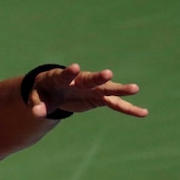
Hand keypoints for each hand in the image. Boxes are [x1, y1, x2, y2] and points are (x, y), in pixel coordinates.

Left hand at [29, 64, 147, 118]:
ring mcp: (92, 89)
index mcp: (62, 78)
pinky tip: (143, 113)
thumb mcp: (36, 98)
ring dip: (120, 90)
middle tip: (108, 74)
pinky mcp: (100, 98)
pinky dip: (128, 108)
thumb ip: (37, 105)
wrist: (54, 89)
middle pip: (91, 79)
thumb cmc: (43, 91)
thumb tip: (38, 113)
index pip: (66, 74)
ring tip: (135, 89)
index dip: (70, 72)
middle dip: (99, 77)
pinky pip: (115, 104)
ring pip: (107, 90)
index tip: (74, 67)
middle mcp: (81, 81)